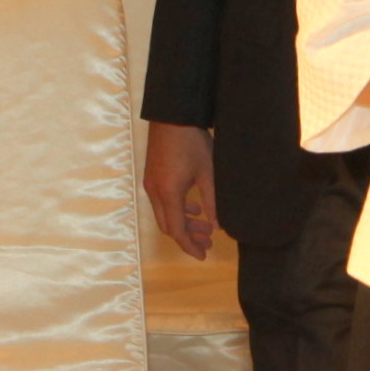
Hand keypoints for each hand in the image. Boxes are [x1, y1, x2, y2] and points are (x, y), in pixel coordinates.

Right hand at [141, 122, 218, 261]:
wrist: (172, 115)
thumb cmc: (192, 141)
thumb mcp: (208, 173)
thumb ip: (213, 202)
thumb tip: (218, 226)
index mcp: (168, 194)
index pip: (177, 231)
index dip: (190, 246)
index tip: (203, 255)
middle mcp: (154, 192)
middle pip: (168, 225)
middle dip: (188, 236)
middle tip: (208, 241)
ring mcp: (151, 183)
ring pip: (165, 213)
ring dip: (184, 222)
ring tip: (206, 225)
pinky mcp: (152, 174)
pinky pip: (162, 201)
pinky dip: (178, 209)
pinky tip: (194, 206)